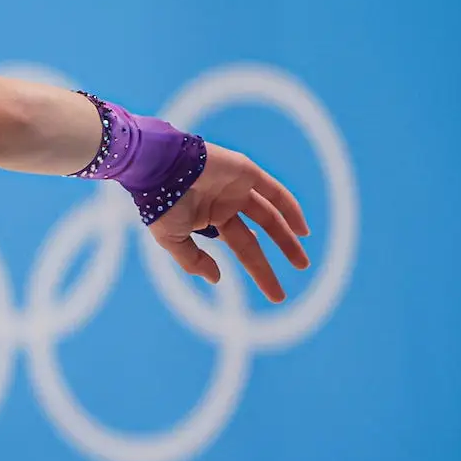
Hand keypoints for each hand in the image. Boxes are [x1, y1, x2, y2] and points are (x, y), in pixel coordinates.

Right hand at [150, 141, 311, 301]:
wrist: (159, 167)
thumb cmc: (161, 203)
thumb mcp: (172, 239)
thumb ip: (193, 260)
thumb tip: (216, 279)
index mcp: (209, 219)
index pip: (240, 246)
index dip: (257, 268)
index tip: (273, 293)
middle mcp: (226, 204)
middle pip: (257, 236)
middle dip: (274, 258)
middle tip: (288, 284)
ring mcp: (237, 188)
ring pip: (270, 215)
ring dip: (287, 237)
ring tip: (302, 263)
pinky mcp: (246, 171)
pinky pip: (274, 191)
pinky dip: (290, 208)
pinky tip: (301, 229)